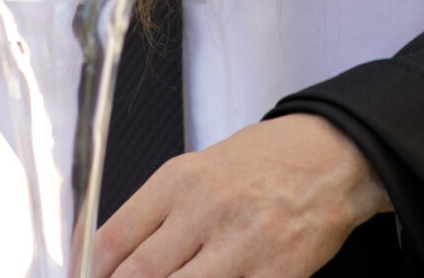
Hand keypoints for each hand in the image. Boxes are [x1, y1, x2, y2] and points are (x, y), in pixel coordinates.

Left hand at [95, 113, 389, 277]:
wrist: (334, 157)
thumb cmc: (263, 163)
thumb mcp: (197, 170)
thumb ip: (152, 214)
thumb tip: (103, 259)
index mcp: (180, 180)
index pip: (111, 241)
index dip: (90, 274)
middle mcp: (207, 211)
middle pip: (138, 277)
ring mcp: (243, 248)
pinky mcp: (276, 276)